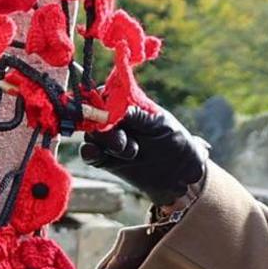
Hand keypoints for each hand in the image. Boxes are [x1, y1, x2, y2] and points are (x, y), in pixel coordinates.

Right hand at [79, 104, 214, 208]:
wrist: (179, 173)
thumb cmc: (174, 141)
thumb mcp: (161, 125)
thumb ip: (140, 117)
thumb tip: (122, 109)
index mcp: (128, 104)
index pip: (106, 95)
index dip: (99, 101)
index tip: (104, 112)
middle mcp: (115, 120)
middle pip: (94, 117)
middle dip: (103, 127)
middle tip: (121, 141)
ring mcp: (109, 139)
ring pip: (91, 135)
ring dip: (105, 142)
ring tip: (131, 152)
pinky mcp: (104, 159)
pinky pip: (89, 153)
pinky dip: (89, 152)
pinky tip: (96, 154)